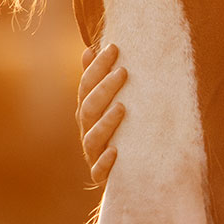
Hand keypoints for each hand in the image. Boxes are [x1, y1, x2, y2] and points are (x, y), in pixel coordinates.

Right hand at [78, 41, 126, 187]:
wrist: (136, 171)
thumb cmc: (125, 129)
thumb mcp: (114, 103)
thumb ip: (101, 80)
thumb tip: (89, 49)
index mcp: (89, 112)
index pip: (87, 86)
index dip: (96, 67)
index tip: (114, 47)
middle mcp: (88, 131)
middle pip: (88, 108)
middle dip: (104, 88)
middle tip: (124, 71)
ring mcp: (94, 154)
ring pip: (92, 138)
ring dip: (105, 122)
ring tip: (122, 107)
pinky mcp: (103, 176)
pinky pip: (100, 171)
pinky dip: (106, 161)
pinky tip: (117, 151)